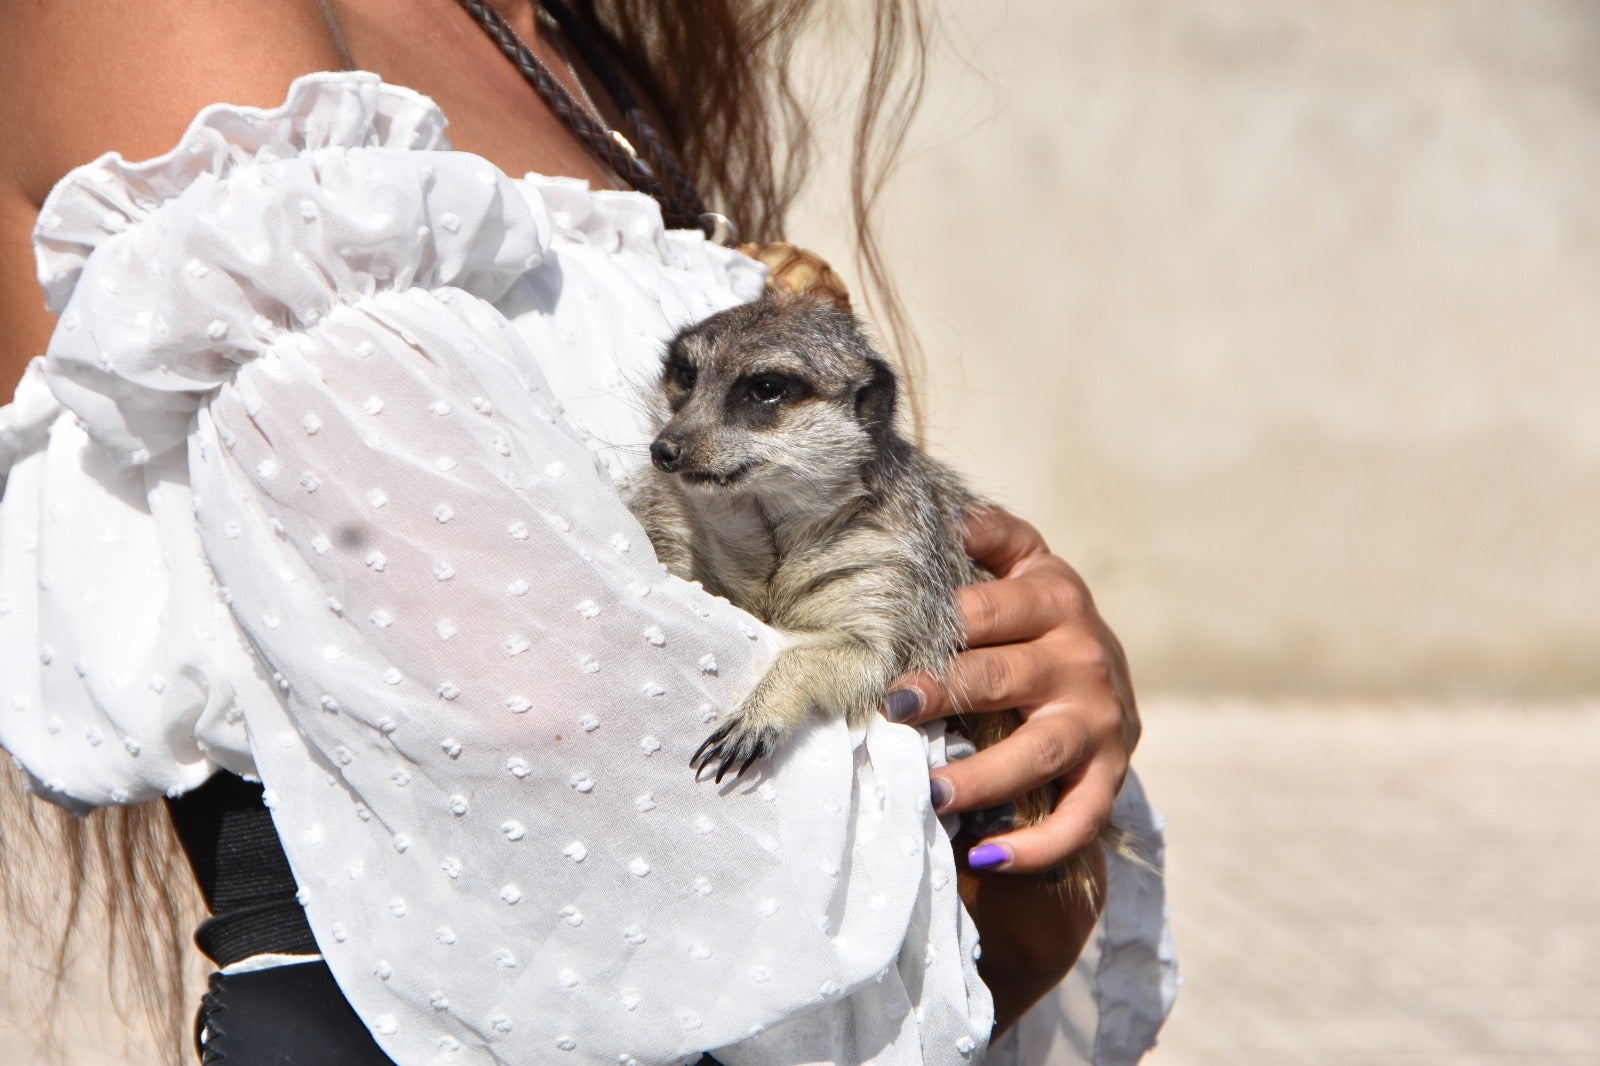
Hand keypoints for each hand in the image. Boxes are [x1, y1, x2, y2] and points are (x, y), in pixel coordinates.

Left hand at [882, 506, 1138, 874]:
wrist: (1107, 673)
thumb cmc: (1037, 617)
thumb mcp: (1026, 564)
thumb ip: (995, 535)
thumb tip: (950, 514)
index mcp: (1054, 598)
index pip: (988, 610)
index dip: (938, 625)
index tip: (885, 647)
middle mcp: (1082, 657)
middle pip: (1003, 678)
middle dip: (946, 694)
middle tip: (895, 710)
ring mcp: (1100, 721)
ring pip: (1038, 752)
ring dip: (983, 776)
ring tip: (929, 793)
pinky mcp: (1110, 774)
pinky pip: (1078, 818)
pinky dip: (1036, 846)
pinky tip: (984, 858)